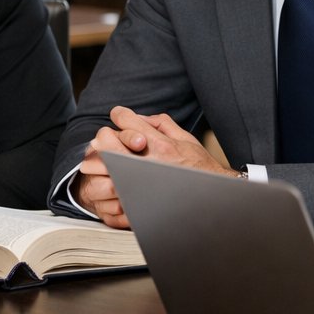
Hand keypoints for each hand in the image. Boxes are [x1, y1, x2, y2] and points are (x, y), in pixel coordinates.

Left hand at [74, 106, 232, 228]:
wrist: (211, 196)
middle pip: (110, 142)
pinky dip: (110, 179)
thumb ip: (161, 123)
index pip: (126, 119)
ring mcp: (140, 181)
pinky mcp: (138, 198)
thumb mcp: (185, 138)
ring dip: (102, 159)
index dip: (120, 115)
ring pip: (106, 165)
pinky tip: (114, 178)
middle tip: (104, 140)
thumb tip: (140, 118)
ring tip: (104, 160)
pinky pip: (113, 186)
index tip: (119, 117)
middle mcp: (148, 161)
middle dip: (104, 137)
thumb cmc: (199, 167)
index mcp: (160, 144)